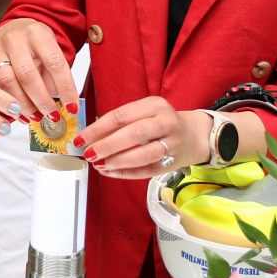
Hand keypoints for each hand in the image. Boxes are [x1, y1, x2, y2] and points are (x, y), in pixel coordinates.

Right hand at [0, 17, 78, 123]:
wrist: (13, 29)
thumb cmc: (36, 44)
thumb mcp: (51, 50)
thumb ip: (54, 75)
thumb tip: (62, 105)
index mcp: (38, 33)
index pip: (54, 63)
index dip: (65, 88)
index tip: (72, 108)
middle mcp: (15, 39)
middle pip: (28, 75)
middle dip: (42, 101)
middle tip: (52, 117)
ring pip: (8, 82)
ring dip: (23, 105)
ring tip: (35, 118)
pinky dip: (5, 104)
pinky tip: (17, 114)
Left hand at [75, 96, 211, 178]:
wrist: (194, 135)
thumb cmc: (161, 123)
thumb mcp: (144, 113)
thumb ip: (120, 122)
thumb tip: (90, 137)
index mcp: (154, 105)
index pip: (121, 116)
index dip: (98, 129)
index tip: (82, 138)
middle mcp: (166, 122)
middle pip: (134, 134)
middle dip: (107, 145)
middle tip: (89, 153)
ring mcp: (173, 143)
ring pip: (144, 154)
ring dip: (118, 161)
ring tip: (100, 164)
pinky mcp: (173, 162)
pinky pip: (148, 170)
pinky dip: (127, 173)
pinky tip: (111, 172)